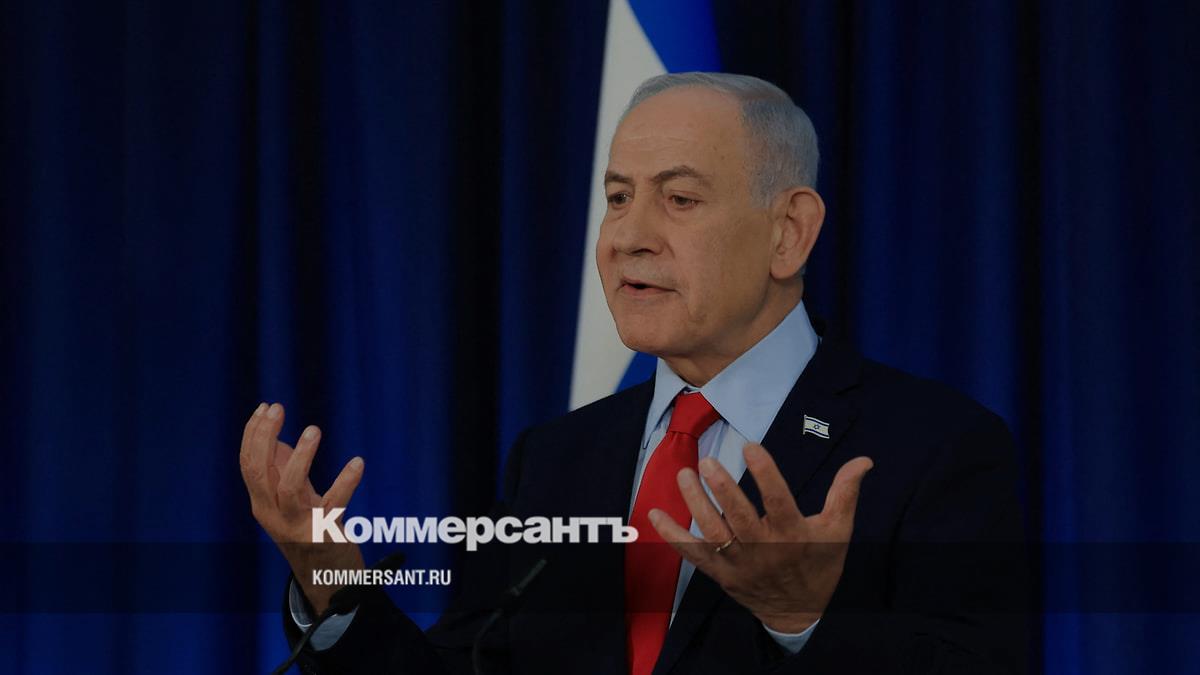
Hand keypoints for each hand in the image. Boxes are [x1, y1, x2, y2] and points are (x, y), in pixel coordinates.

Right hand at [239, 402, 365, 613]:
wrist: (327, 579)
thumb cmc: (309, 530)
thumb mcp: (292, 499)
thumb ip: (282, 469)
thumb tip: (274, 435)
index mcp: (261, 503)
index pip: (247, 464)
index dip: (252, 434)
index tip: (265, 406)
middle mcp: (273, 515)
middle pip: (258, 473)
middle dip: (263, 437)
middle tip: (278, 408)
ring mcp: (297, 526)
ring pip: (288, 489)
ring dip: (300, 457)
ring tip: (314, 430)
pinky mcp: (325, 534)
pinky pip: (334, 505)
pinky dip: (346, 482)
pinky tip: (358, 462)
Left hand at [649, 442, 872, 633]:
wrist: (799, 613)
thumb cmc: (819, 566)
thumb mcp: (838, 531)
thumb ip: (845, 493)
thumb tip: (864, 460)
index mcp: (793, 535)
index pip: (778, 501)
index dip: (765, 473)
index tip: (751, 446)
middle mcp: (763, 549)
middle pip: (740, 518)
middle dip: (723, 490)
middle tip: (707, 462)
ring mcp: (738, 563)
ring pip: (713, 532)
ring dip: (696, 504)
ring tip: (684, 474)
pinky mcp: (719, 573)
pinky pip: (692, 554)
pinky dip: (671, 535)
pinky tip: (654, 513)